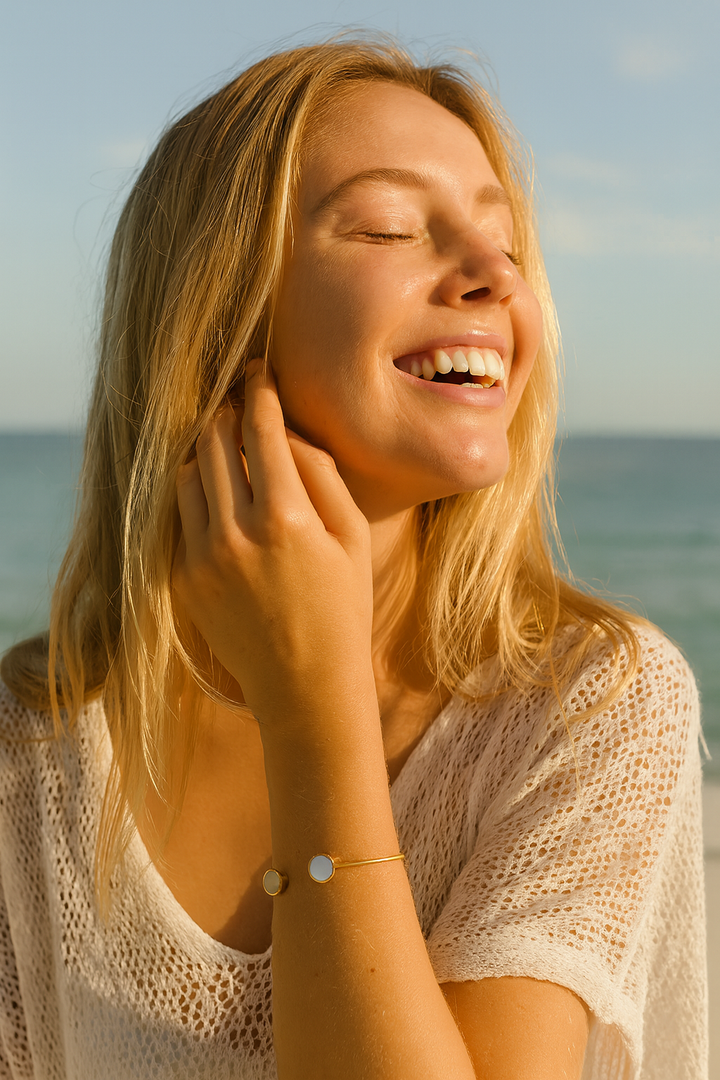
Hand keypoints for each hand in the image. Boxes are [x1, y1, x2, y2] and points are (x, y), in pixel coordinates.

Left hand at [172, 360, 374, 733]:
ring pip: (186, 472)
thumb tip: (285, 431)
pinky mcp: (182, 578)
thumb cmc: (343, 606)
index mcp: (286, 517)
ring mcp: (202, 557)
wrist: (305, 683)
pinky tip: (217, 494)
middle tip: (238, 401)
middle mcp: (235, 532)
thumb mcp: (353, 536)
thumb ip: (320, 473)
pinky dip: (196, 493)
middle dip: (225, 409)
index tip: (259, 371)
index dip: (258, 389)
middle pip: (212, 440)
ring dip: (204, 449)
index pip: (260, 428)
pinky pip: (180, 515)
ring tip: (225, 447)